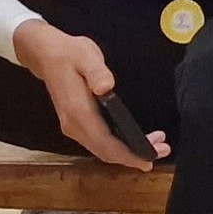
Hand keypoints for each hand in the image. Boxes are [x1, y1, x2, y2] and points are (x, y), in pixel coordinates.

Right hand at [16, 19, 167, 167]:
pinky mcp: (76, 123)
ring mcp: (73, 126)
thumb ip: (97, 72)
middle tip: (164, 151)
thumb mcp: (86, 56)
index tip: (150, 159)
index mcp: (78, 112)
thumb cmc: (71, 54)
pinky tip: (135, 141)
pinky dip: (118, 146)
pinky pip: (99, 142)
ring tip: (156, 146)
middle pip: (106, 151)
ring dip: (128, 152)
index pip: (105, 143)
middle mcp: (74, 125)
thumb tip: (106, 87)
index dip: (128, 154)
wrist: (48, 55)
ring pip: (102, 149)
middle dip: (134, 156)